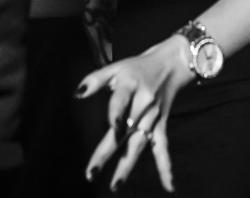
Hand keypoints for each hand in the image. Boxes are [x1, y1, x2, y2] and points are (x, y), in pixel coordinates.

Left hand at [78, 35, 195, 191]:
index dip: (117, 112)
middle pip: (125, 129)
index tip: (113, 125)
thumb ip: (96, 79)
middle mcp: (143, 103)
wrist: (172, 64)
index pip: (122, 100)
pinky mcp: (161, 124)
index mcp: (130, 85)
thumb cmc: (137, 67)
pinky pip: (163, 147)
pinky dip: (165, 167)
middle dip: (108, 150)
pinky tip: (169, 186)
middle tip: (91, 172)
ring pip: (139, 143)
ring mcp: (153, 116)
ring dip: (127, 165)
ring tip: (115, 185)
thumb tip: (77, 94)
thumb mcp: (117, 67)